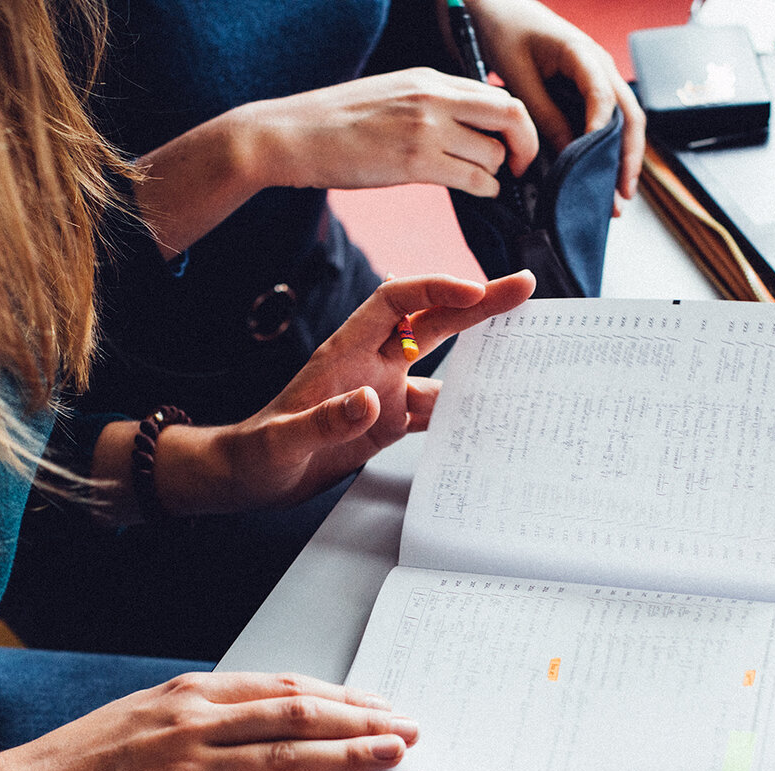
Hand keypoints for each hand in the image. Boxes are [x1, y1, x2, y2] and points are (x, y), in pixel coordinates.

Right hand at [0, 672, 418, 770]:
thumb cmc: (88, 755)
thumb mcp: (152, 709)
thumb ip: (209, 708)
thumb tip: (268, 710)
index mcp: (194, 693)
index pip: (285, 687)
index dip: (341, 695)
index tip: (380, 704)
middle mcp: (196, 722)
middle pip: (296, 714)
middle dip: (360, 720)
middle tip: (405, 727)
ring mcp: (187, 769)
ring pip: (284, 758)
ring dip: (345, 758)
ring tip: (389, 760)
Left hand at [179, 270, 535, 512]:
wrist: (249, 477)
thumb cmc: (256, 454)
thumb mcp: (283, 441)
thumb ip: (325, 421)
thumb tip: (371, 400)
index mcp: (346, 353)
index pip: (396, 303)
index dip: (434, 290)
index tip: (472, 291)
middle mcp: (371, 365)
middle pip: (432, 322)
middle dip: (477, 303)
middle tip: (522, 290)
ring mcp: (384, 392)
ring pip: (442, 365)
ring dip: (480, 359)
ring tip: (526, 355)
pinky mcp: (389, 421)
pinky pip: (435, 409)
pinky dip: (464, 410)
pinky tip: (492, 415)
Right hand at [250, 68, 540, 196]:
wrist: (293, 135)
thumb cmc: (336, 124)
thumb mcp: (391, 97)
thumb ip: (430, 105)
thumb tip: (466, 127)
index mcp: (429, 79)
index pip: (497, 94)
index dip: (518, 124)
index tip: (515, 145)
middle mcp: (433, 96)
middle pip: (510, 115)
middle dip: (526, 146)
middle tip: (520, 168)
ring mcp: (425, 128)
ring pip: (493, 152)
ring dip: (497, 174)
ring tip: (486, 184)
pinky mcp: (414, 161)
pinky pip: (473, 177)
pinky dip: (485, 190)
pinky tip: (478, 194)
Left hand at [462, 0, 646, 211]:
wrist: (499, 8)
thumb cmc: (505, 31)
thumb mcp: (518, 76)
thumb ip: (543, 114)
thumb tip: (565, 155)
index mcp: (583, 54)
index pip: (604, 97)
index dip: (601, 133)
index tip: (594, 164)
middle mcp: (600, 66)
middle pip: (628, 114)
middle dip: (627, 157)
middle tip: (621, 195)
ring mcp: (598, 78)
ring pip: (623, 122)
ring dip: (622, 158)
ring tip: (617, 196)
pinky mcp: (589, 90)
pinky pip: (607, 121)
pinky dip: (608, 150)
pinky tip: (604, 175)